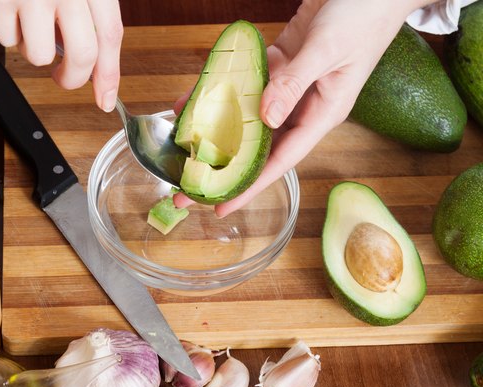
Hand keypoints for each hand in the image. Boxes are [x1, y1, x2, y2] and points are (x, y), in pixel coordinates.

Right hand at [0, 0, 122, 111]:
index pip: (110, 36)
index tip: (106, 99)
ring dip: (35, 50)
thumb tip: (93, 61)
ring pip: (40, 55)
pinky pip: (5, 40)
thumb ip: (89, 8)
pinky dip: (7, 31)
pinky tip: (9, 8)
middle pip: (82, 56)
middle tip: (64, 79)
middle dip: (72, 79)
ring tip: (30, 25)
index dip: (110, 74)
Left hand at [174, 0, 431, 216]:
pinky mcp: (282, 65)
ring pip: (249, 116)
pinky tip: (196, 96)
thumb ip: (295, 82)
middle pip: (260, 146)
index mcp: (323, 113)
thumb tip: (265, 118)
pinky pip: (248, 84)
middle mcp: (305, 106)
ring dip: (218, 128)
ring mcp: (291, 86)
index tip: (220, 206)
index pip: (282, 160)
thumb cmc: (362, 13)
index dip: (250, 186)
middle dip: (225, 167)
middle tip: (187, 186)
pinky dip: (223, 89)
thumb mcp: (328, 49)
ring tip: (184, 145)